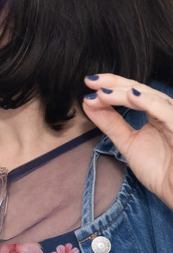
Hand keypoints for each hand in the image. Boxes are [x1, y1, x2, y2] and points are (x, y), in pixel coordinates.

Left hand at [83, 74, 172, 209]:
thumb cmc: (162, 171)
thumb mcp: (128, 143)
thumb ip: (110, 123)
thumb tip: (88, 102)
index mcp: (157, 114)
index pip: (133, 92)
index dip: (112, 85)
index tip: (89, 83)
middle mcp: (167, 112)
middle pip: (141, 90)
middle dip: (115, 84)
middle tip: (91, 82)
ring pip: (152, 97)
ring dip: (125, 93)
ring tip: (103, 93)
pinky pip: (167, 113)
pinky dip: (150, 103)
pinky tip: (132, 96)